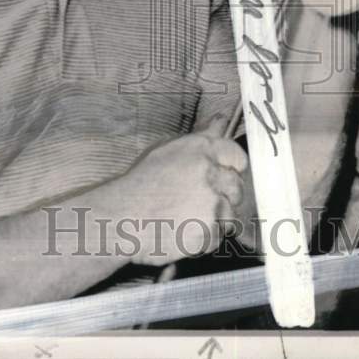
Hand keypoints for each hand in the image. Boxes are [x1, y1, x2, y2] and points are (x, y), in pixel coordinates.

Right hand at [115, 117, 247, 265]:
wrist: (120, 219)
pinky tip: (183, 231)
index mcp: (201, 149)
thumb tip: (220, 120)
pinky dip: (204, 238)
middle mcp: (209, 173)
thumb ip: (200, 137)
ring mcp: (210, 204)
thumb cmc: (140, 185)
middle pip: (237, 188)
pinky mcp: (207, 231)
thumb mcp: (167, 151)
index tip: (222, 177)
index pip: (238, 157)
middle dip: (223, 197)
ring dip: (214, 219)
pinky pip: (218, 237)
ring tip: (187, 218)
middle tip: (197, 203)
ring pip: (230, 215)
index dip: (231, 170)